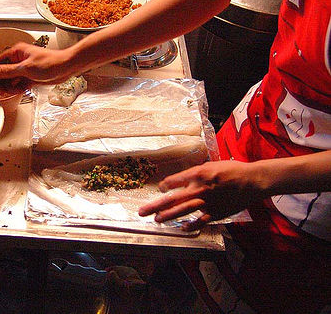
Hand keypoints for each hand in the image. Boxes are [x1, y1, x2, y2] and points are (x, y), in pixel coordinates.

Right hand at [0, 42, 77, 87]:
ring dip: (11, 87)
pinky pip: (18, 84)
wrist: (66, 67)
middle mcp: (18, 60)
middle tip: (5, 91)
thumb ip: (8, 71)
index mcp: (16, 52)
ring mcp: (23, 69)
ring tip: (17, 90)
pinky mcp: (29, 77)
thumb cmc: (50, 62)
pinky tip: (23, 90)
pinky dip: (18, 89)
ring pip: (10, 81)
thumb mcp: (26, 68)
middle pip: (2, 74)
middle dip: (2, 83)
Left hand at [138, 160, 263, 229]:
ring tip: (156, 220)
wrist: (252, 180)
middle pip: (172, 199)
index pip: (173, 181)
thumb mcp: (210, 166)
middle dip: (155, 206)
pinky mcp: (216, 213)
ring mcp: (207, 203)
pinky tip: (181, 229)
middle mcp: (199, 189)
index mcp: (197, 174)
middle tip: (142, 212)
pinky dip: (190, 226)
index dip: (164, 186)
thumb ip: (194, 174)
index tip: (160, 189)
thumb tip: (180, 182)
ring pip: (182, 211)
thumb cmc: (231, 170)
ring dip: (167, 216)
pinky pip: (200, 221)